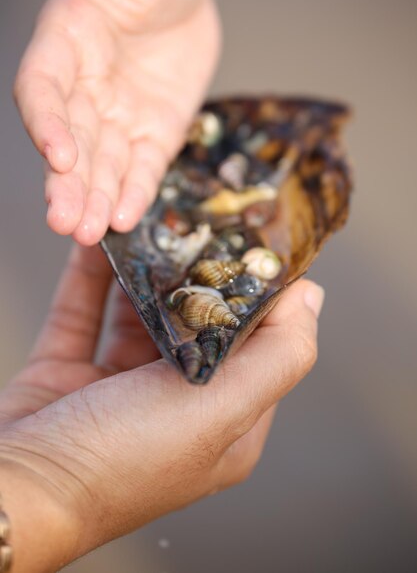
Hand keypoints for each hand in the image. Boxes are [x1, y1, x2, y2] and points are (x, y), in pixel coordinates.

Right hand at [0, 245, 322, 572]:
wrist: (16, 489)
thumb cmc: (121, 459)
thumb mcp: (218, 411)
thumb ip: (277, 356)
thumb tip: (311, 298)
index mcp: (223, 421)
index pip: (257, 346)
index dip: (259, 295)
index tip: (255, 241)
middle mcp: (176, 405)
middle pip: (194, 323)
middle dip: (195, 272)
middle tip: (199, 218)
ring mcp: (118, 388)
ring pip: (138, 313)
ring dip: (141, 269)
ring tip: (149, 220)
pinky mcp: (68, 371)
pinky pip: (85, 311)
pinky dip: (92, 275)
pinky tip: (100, 240)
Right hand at [15, 0, 220, 244]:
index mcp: (65, 46)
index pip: (44, 91)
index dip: (47, 124)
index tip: (59, 155)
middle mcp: (85, 90)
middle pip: (72, 143)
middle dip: (69, 183)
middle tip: (66, 222)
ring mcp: (118, 117)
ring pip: (103, 166)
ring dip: (95, 199)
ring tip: (90, 233)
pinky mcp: (152, 135)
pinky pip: (143, 169)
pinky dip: (135, 193)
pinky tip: (126, 218)